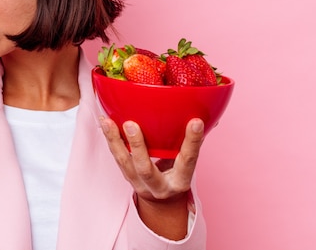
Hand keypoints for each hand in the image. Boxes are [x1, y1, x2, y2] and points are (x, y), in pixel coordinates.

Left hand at [100, 117, 203, 237]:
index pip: (188, 161)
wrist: (161, 201)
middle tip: (131, 124)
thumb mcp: (188, 163)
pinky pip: (116, 158)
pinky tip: (104, 121)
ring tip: (107, 120)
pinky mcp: (126, 176)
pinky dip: (109, 139)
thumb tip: (210, 113)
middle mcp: (158, 186)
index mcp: (180, 181)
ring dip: (114, 140)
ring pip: (124, 163)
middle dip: (137, 147)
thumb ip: (193, 142)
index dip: (192, 142)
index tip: (196, 122)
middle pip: (145, 169)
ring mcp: (139, 183)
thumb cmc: (177, 174)